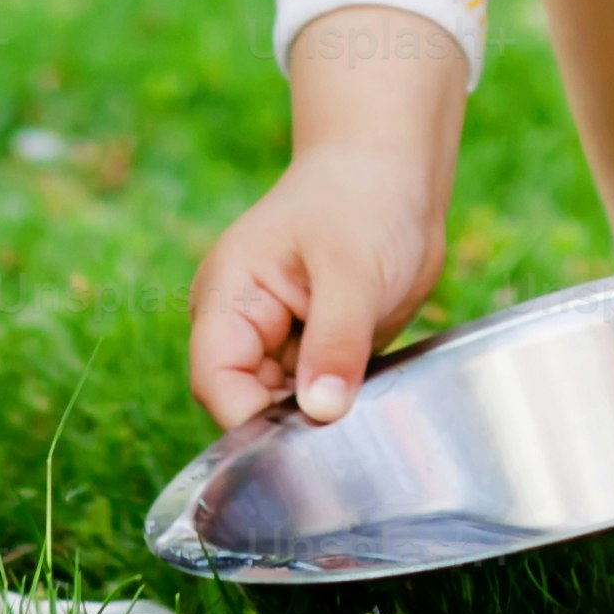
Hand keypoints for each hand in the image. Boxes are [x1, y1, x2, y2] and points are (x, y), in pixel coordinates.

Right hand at [187, 7, 467, 430]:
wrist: (396, 174)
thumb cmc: (363, 201)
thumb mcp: (352, 270)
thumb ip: (334, 342)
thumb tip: (319, 412)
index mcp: (228, 295)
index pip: (216, 381)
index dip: (252, 420)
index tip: (309, 439)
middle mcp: (243, 324)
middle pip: (247, 404)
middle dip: (292, 424)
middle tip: (349, 430)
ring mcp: (279, 339)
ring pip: (284, 409)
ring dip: (320, 419)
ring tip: (365, 408)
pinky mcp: (314, 350)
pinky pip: (317, 399)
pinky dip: (341, 405)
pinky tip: (371, 399)